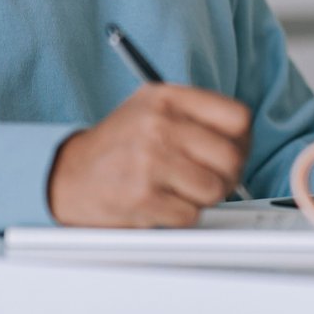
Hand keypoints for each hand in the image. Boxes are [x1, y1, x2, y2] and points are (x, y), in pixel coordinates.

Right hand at [48, 84, 250, 227]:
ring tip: (179, 190)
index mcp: (166, 97)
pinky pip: (190, 215)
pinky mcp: (142, 196)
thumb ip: (197, 115)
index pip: (238, 118)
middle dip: (226, 175)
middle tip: (207, 179)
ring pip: (215, 189)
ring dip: (202, 198)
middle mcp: (158, 124)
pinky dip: (180, 216)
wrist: (67, 176)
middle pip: (231, 157)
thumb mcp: (152, 109)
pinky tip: (160, 203)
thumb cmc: (118, 145)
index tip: (231, 150)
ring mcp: (150, 160)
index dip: (242, 141)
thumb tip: (245, 141)